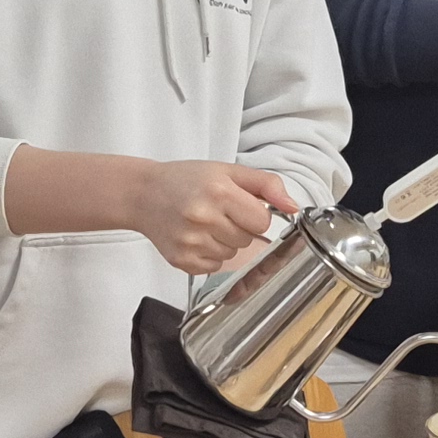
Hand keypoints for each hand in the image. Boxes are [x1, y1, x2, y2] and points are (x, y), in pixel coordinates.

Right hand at [124, 159, 303, 272]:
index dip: (255, 214)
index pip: (262, 221)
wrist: (143, 194)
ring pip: (232, 255)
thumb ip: (266, 185)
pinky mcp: (181, 260)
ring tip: (205, 223)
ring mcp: (191, 242)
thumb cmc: (186, 180)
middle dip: (239, 227)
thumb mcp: (227, 171)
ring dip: (224, 242)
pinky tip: (195, 237)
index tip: (239, 205)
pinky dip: (209, 255)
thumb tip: (293, 207)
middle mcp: (204, 218)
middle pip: (248, 239)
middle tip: (218, 212)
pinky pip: (213, 266)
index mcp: (219, 192)